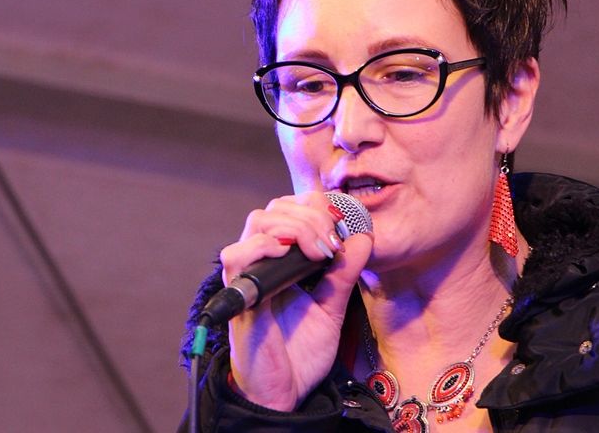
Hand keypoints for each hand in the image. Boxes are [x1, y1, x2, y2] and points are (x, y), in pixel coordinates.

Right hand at [220, 191, 372, 410]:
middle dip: (310, 216)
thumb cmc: (301, 351)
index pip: (287, 210)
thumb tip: (363, 236)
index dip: (313, 207)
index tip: (341, 225)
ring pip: (257, 222)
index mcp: (279, 260)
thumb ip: (344, 272)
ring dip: (293, 226)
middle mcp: (260, 262)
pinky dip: (262, 246)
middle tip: (332, 242)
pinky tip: (288, 253)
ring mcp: (247, 276)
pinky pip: (236, 255)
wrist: (286, 391)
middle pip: (274, 209)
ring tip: (317, 251)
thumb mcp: (332, 305)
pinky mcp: (240, 296)